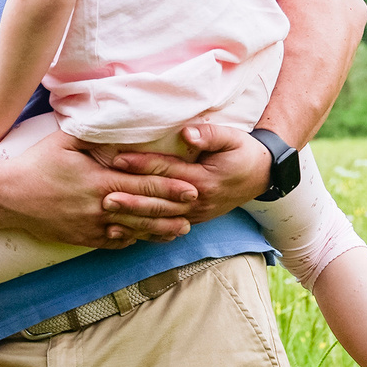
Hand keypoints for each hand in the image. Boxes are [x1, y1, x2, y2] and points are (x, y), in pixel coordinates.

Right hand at [0, 129, 208, 248]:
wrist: (7, 197)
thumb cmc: (36, 163)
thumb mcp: (64, 140)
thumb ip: (95, 136)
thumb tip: (121, 126)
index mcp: (98, 181)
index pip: (142, 185)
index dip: (170, 187)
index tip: (192, 188)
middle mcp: (98, 207)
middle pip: (144, 211)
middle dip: (173, 210)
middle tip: (197, 209)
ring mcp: (90, 226)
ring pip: (132, 231)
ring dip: (158, 230)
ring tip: (180, 229)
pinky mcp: (81, 238)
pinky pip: (112, 242)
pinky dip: (131, 240)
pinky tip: (145, 237)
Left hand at [90, 121, 269, 221]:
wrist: (263, 175)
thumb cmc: (244, 152)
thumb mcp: (232, 138)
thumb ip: (210, 134)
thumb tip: (186, 133)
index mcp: (205, 179)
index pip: (167, 171)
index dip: (142, 165)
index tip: (117, 160)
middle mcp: (198, 201)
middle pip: (159, 201)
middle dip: (131, 200)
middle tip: (103, 198)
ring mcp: (196, 214)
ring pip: (160, 220)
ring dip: (134, 219)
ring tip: (108, 217)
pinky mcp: (193, 220)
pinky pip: (166, 229)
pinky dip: (145, 231)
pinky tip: (124, 233)